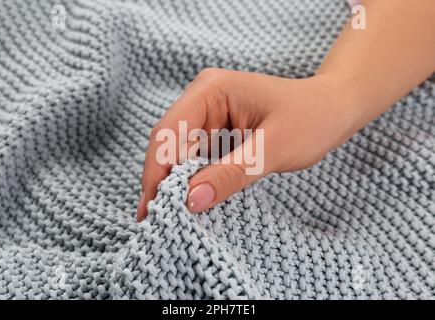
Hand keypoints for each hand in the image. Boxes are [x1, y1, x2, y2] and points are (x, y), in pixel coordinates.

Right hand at [136, 68, 362, 221]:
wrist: (333, 110)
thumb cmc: (311, 119)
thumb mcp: (273, 150)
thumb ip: (231, 174)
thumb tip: (190, 201)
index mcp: (211, 90)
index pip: (169, 132)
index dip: (157, 171)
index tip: (151, 207)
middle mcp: (202, 97)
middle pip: (167, 142)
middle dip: (160, 180)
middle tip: (152, 219)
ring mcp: (208, 113)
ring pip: (177, 152)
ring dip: (172, 183)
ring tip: (165, 216)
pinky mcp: (216, 129)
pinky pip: (194, 156)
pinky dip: (189, 179)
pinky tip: (186, 201)